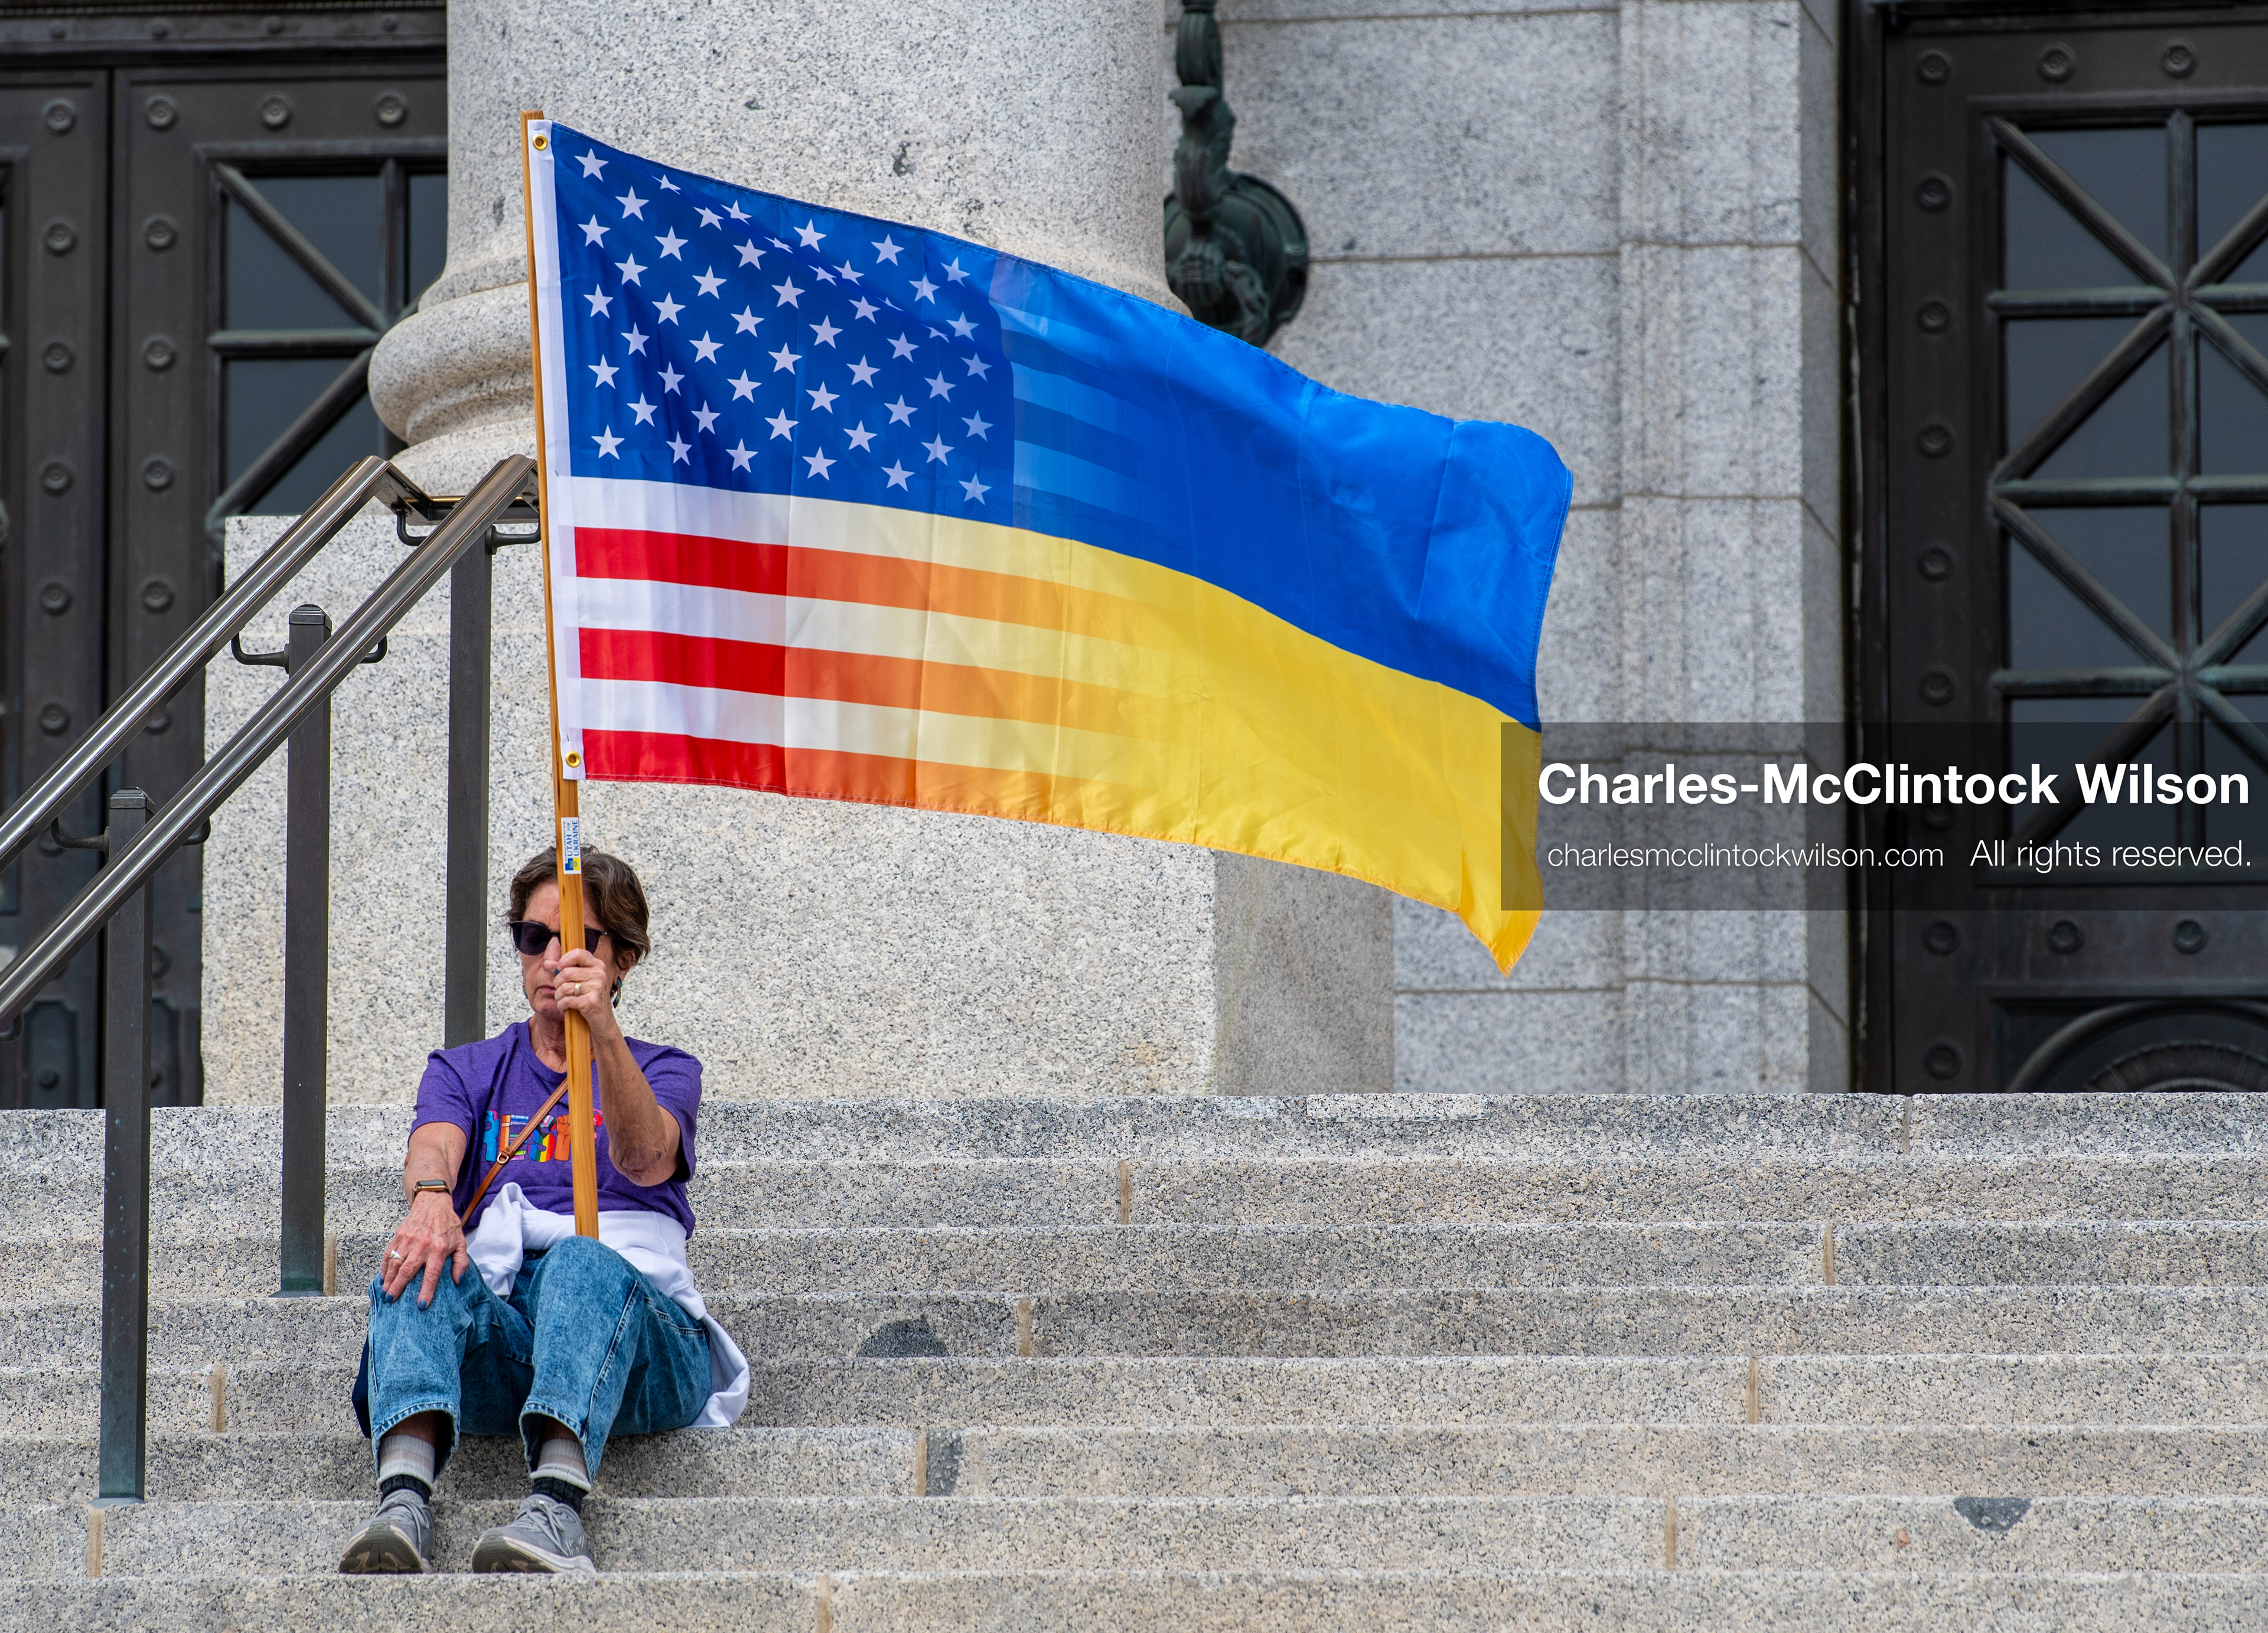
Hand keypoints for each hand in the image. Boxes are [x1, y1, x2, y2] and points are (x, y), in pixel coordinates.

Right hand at [383, 1189, 469, 1305]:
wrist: (433, 1202)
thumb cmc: (448, 1224)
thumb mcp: (461, 1242)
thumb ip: (461, 1262)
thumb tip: (458, 1280)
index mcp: (438, 1249)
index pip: (432, 1274)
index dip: (426, 1290)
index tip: (422, 1304)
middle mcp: (422, 1245)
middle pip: (408, 1270)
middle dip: (399, 1287)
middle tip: (392, 1301)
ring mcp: (408, 1240)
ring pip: (395, 1263)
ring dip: (389, 1280)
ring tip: (385, 1293)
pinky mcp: (398, 1236)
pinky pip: (388, 1254)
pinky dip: (384, 1267)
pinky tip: (383, 1277)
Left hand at [553, 947, 623, 1044]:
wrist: (602, 1022)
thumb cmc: (589, 999)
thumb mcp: (578, 981)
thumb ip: (562, 970)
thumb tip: (546, 963)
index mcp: (597, 965)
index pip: (578, 953)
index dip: (564, 961)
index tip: (560, 970)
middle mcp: (599, 974)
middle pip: (566, 972)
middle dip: (557, 983)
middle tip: (561, 990)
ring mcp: (597, 988)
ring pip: (564, 987)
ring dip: (558, 996)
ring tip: (564, 1000)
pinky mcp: (591, 1002)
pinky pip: (566, 1000)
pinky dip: (561, 1005)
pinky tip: (565, 1007)